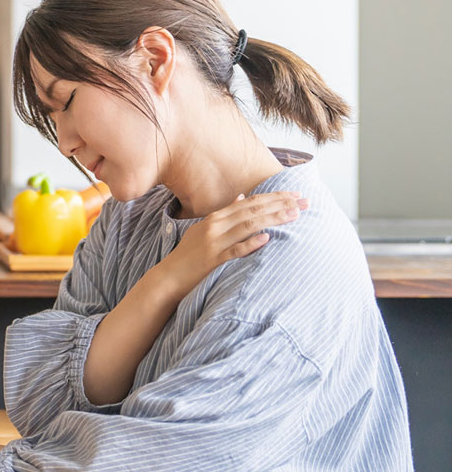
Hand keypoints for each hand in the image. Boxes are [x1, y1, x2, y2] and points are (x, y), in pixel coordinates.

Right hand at [160, 191, 308, 297]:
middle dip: (280, 204)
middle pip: (252, 211)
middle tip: (304, 201)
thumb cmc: (188, 255)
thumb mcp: (203, 229)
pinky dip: (250, 244)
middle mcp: (215, 226)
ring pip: (247, 226)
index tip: (295, 194)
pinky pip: (234, 251)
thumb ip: (224, 214)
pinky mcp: (212, 260)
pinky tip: (266, 238)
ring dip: (273, 219)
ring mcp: (214, 243)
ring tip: (294, 215)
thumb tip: (242, 197)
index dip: (274, 197)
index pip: (250, 202)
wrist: (168, 277)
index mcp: (215, 217)